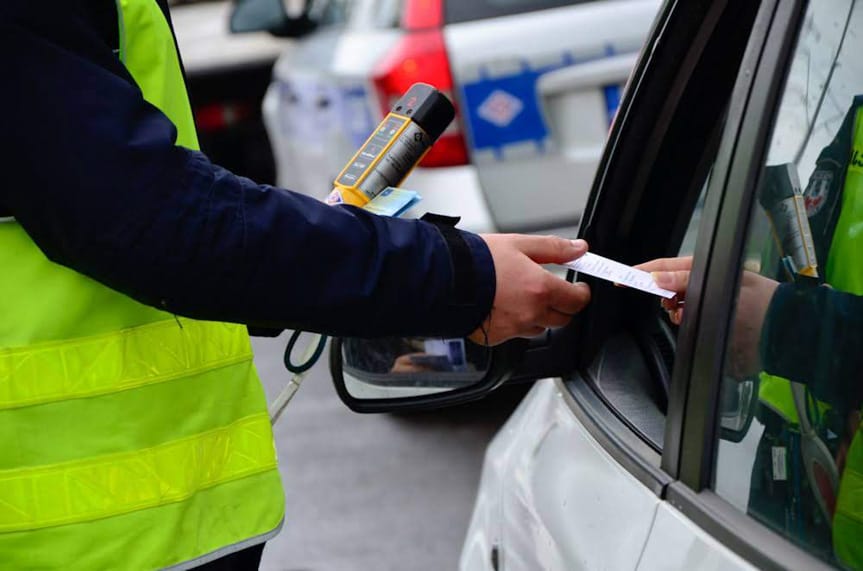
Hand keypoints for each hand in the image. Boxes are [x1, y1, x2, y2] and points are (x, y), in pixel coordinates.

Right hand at [470, 235, 590, 345]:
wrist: (443, 279)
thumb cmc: (476, 260)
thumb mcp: (518, 244)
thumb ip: (553, 248)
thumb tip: (579, 249)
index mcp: (540, 289)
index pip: (577, 301)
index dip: (581, 294)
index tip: (579, 288)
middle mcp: (530, 314)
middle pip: (562, 319)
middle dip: (562, 306)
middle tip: (553, 291)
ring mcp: (513, 329)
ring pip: (539, 328)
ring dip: (538, 316)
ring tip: (521, 296)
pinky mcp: (495, 338)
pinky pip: (515, 334)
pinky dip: (515, 323)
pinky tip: (502, 306)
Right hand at [636, 256, 777, 376]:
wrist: (784, 331)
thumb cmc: (760, 304)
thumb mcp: (721, 285)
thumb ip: (687, 280)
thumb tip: (657, 277)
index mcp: (707, 269)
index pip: (666, 267)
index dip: (643, 271)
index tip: (623, 277)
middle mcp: (704, 284)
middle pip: (666, 285)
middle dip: (661, 293)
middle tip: (667, 301)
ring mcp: (705, 302)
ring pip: (674, 304)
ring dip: (673, 310)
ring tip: (684, 315)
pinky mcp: (708, 321)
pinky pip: (684, 318)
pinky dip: (682, 321)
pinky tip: (688, 322)